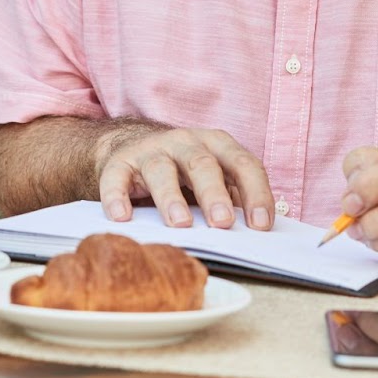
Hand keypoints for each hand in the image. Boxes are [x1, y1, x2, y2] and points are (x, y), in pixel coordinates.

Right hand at [96, 126, 274, 229]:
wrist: (131, 148)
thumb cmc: (183, 173)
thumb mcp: (213, 177)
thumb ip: (233, 198)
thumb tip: (256, 234)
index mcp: (216, 146)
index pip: (243, 165)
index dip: (255, 193)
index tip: (261, 225)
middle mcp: (185, 143)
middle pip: (203, 164)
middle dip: (214, 194)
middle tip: (222, 222)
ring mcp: (151, 150)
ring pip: (162, 171)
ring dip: (171, 198)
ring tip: (180, 224)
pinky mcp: (120, 163)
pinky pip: (117, 178)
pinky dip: (118, 196)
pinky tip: (122, 217)